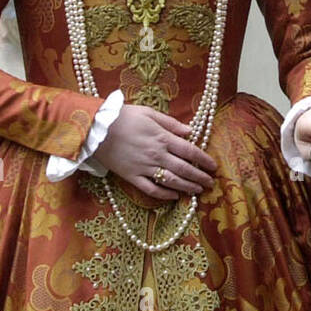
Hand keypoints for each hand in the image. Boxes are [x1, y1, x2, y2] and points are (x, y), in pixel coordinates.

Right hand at [92, 104, 217, 201]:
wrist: (96, 128)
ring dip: (187, 188)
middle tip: (210, 183)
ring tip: (197, 191)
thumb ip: (171, 123)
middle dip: (200, 178)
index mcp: (163, 138)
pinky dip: (164, 195)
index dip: (204, 160)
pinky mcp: (132, 177)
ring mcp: (144, 168)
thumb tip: (190, 131)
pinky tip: (174, 197)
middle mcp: (157, 155)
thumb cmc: (124, 117)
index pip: (190, 151)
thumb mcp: (149, 113)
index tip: (213, 167)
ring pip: (171, 182)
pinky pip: (151, 190)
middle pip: (184, 169)